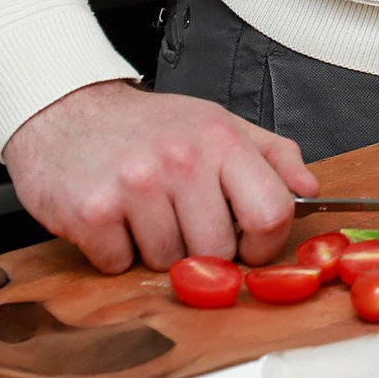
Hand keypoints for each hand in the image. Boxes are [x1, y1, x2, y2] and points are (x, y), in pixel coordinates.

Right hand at [2, 80, 315, 271]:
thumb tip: (310, 189)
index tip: (248, 246)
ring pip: (168, 262)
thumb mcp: (219, 123)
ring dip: (156, 249)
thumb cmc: (151, 126)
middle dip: (203, 249)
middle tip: (183, 221)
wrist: (68, 112)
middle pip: (218, 249)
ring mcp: (135, 186)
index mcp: (221, 138)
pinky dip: (115, 252)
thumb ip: (273, 155)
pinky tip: (113, 218)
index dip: (264, 244)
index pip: (271, 212)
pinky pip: (119, 264)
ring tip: (145, 211)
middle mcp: (182, 159)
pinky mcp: (91, 213)